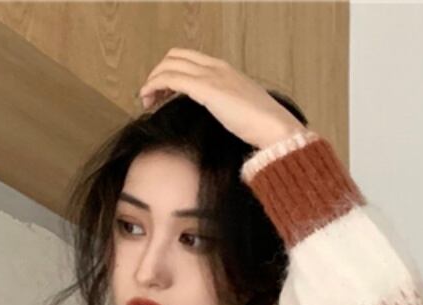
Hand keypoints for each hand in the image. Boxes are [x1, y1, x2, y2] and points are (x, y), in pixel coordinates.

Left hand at [138, 48, 304, 150]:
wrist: (275, 129)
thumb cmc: (264, 126)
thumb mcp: (242, 110)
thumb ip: (227, 107)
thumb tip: (219, 118)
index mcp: (225, 70)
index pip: (189, 59)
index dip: (171, 71)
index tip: (163, 92)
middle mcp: (216, 67)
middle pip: (175, 57)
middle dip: (158, 73)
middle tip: (150, 96)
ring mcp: (211, 76)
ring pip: (169, 65)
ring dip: (152, 81)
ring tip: (146, 100)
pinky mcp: (206, 89)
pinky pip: (171, 79)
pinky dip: (154, 86)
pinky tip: (148, 99)